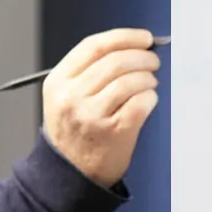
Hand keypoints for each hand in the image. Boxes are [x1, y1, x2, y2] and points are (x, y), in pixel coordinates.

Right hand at [42, 28, 161, 186]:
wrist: (70, 174)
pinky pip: (141, 103)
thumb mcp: (65, 96)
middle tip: (153, 61)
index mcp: (58, 82)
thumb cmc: (74, 130)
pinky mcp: (113, 132)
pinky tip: (148, 100)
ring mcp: (92, 115)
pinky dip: (150, 97)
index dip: (124, 37)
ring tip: (150, 83)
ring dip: (148, 78)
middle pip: (116, 61)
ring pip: (131, 80)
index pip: (94, 46)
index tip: (145, 38)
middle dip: (142, 57)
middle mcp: (72, 97)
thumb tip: (134, 46)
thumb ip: (90, 70)